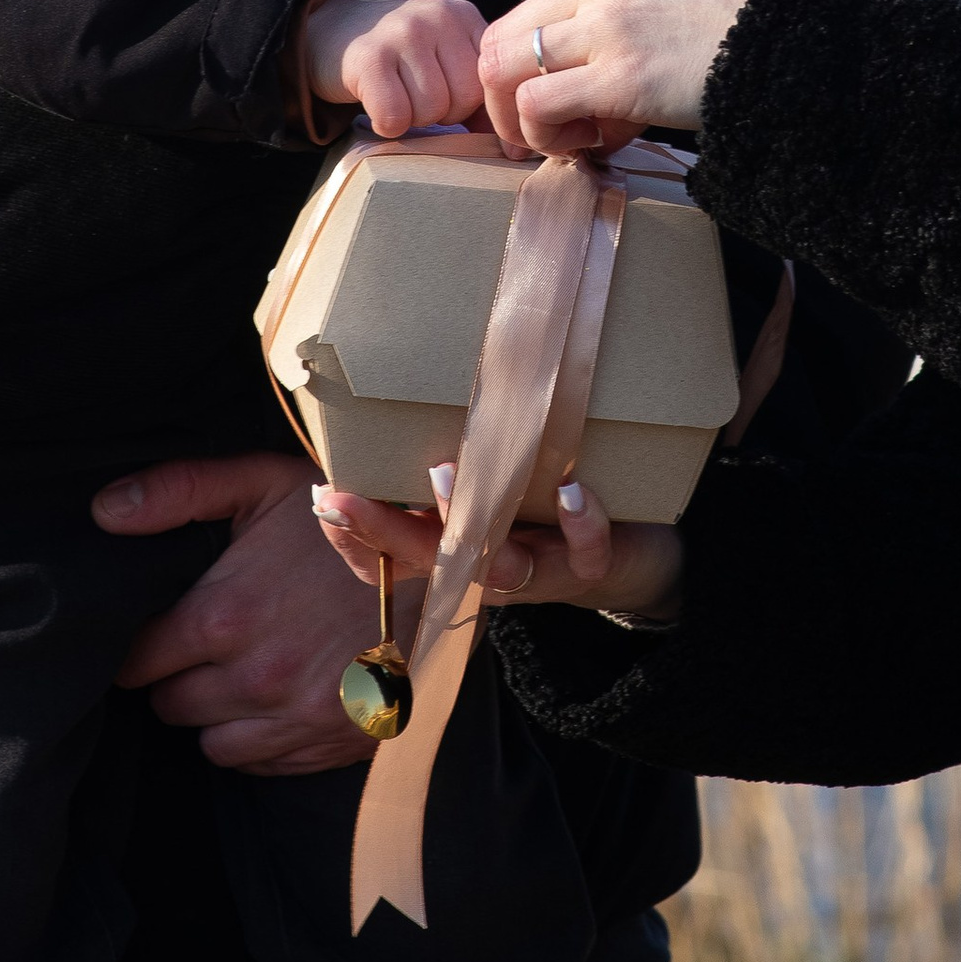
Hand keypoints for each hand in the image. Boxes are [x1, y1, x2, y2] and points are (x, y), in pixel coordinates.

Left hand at [93, 452, 380, 768]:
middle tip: (200, 645)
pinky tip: (274, 697)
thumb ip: (178, 491)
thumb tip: (104, 513)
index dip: (141, 645)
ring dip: (214, 712)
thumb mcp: (264, 483)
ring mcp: (294, 720)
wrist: (448, 561)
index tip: (159, 629)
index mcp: (224, 616)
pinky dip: (256, 739)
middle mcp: (253, 679)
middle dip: (175, 677)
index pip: (134, 662)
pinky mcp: (331, 745)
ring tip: (237, 672)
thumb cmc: (348, 517)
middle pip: (169, 706)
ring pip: (210, 744)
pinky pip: (261, 764)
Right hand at [304, 0, 487, 136]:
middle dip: (444, 115)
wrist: (327, 31)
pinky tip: (378, 106)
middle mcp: (437, 17)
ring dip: (413, 119)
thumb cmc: (397, 59)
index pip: (492, 83)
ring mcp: (402, 32)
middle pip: (465, 99)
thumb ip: (479, 97)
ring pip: (432, 110)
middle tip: (417, 99)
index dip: (475, 109)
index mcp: (464, 17)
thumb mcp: (443, 61)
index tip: (453, 110)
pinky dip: (386, 125)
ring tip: (398, 98)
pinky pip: (395, 116)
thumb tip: (516, 148)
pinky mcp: (368, 57)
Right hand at [312, 466, 682, 628]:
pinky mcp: (593, 562)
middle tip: (343, 500)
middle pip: (429, 560)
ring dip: (467, 520)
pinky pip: (584, 552)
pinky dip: (578, 523)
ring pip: (499, 563)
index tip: (323, 498)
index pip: (390, 558)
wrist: (637, 551)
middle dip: (383, 531)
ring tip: (442, 472)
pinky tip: (569, 491)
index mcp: (458, 545)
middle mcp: (489, 564)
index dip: (353, 539)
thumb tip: (388, 394)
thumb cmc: (550, 502)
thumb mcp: (494, 477)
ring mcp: (541, 567)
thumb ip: (447, 449)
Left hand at [480, 0, 760, 153]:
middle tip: (539, 135)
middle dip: (504, 100)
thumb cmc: (744, 29)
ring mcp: (608, 23)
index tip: (552, 105)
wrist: (803, 38)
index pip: (525, 13)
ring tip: (574, 140)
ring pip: (504, 72)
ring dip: (526, 122)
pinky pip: (538, 105)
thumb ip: (615, 16)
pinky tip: (593, 145)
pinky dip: (548, 136)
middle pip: (497, 41)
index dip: (524, 70)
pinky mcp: (622, 73)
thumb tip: (569, 78)